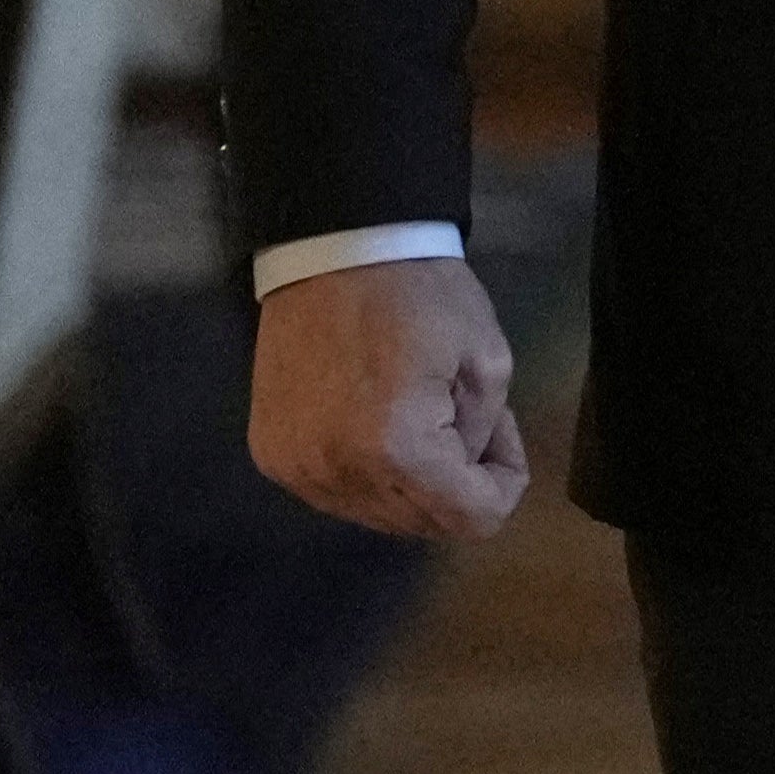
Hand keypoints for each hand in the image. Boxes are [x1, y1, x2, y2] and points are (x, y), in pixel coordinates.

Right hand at [248, 254, 533, 539]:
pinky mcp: (272, 455)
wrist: (333, 248)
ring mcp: (297, 469)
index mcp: (399, 450)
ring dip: (411, 483)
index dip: (503, 484)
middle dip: (458, 482)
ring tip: (418, 416)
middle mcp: (339, 473)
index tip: (500, 434)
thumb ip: (485, 435)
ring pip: (379, 515)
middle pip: (424, 524)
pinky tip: (372, 419)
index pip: (473, 520)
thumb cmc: (419, 293)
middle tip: (462, 418)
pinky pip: (335, 491)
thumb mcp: (487, 358)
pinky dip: (365, 471)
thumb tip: (466, 469)